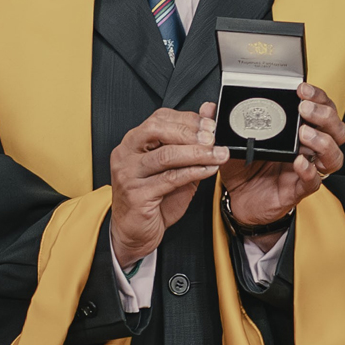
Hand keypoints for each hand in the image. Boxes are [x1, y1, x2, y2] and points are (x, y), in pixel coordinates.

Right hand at [109, 107, 228, 266]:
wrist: (134, 232)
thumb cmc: (152, 199)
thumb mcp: (174, 165)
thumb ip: (189, 141)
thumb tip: (208, 112)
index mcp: (133, 142)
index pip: (159, 118)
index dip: (187, 119)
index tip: (210, 125)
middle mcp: (126, 154)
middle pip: (158, 130)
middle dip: (190, 132)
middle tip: (213, 139)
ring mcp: (128, 174)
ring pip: (166, 155)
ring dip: (198, 153)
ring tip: (218, 154)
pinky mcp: (136, 194)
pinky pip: (170, 179)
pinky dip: (194, 172)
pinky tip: (209, 170)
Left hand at [218, 82, 344, 245]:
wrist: (240, 200)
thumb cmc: (243, 167)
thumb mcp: (231, 141)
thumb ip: (222, 123)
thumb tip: (209, 108)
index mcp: (296, 130)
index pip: (320, 108)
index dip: (317, 96)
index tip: (302, 89)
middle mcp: (308, 148)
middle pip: (336, 128)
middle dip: (324, 114)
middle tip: (305, 109)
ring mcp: (308, 168)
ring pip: (334, 154)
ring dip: (323, 141)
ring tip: (304, 135)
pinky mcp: (300, 189)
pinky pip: (315, 181)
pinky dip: (310, 171)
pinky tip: (300, 162)